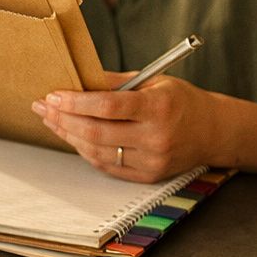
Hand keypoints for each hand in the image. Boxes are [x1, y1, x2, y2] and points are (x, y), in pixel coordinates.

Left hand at [32, 72, 218, 181]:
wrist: (212, 131)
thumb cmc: (179, 100)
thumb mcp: (153, 81)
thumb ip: (115, 82)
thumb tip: (77, 80)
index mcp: (159, 107)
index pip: (108, 106)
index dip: (75, 102)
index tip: (53, 95)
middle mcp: (156, 137)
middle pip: (96, 132)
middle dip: (63, 119)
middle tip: (43, 107)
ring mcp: (152, 161)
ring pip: (97, 152)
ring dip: (68, 135)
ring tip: (52, 120)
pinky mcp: (148, 176)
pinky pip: (106, 165)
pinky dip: (85, 150)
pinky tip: (72, 136)